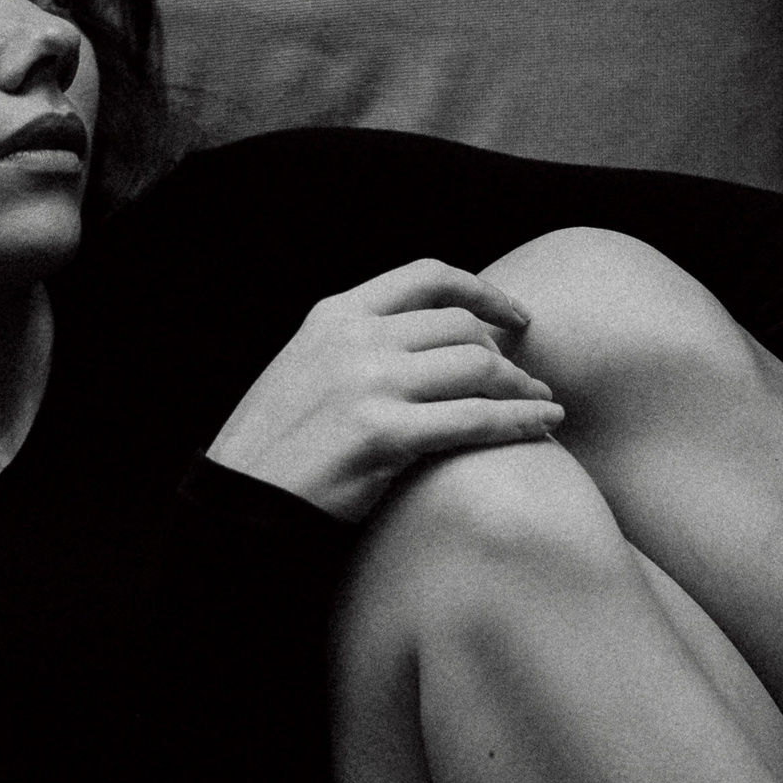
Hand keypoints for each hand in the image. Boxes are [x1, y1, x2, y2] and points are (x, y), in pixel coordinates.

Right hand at [205, 258, 564, 521]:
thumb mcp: (304, 371)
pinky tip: (545, 427)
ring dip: (521, 387)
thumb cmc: (275, 450)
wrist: (237, 506)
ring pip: (477, 367)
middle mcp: (353, 339)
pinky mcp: (381, 433)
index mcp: (334, 316)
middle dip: (505, 354)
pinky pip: (473, 420)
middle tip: (528, 382)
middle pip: (461, 326)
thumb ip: (354, 348)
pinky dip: (520, 421)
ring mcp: (367, 383)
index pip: (426, 277)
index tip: (515, 317)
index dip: (482, 291)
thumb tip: (417, 345)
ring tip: (544, 407)